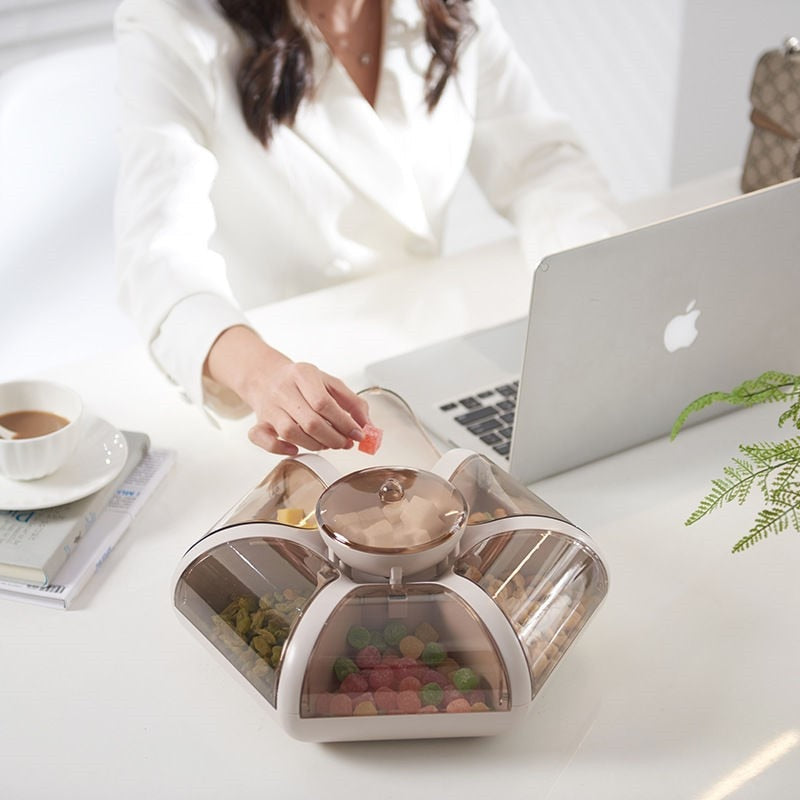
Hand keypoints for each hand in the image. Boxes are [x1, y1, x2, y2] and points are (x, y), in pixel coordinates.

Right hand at [246, 360, 370, 454]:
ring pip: (291, 433)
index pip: (324, 403)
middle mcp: (283, 389)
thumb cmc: (301, 381)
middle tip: (345, 443)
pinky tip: (295, 449)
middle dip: (334, 438)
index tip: (357, 434)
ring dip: (315, 445)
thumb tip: (367, 426)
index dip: (344, 423)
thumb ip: (352, 402)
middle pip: (310, 422)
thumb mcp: (330, 383)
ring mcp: (269, 407)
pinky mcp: (259, 422)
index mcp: (303, 374)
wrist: (267, 376)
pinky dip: (280, 449)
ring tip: (327, 444)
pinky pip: (263, 440)